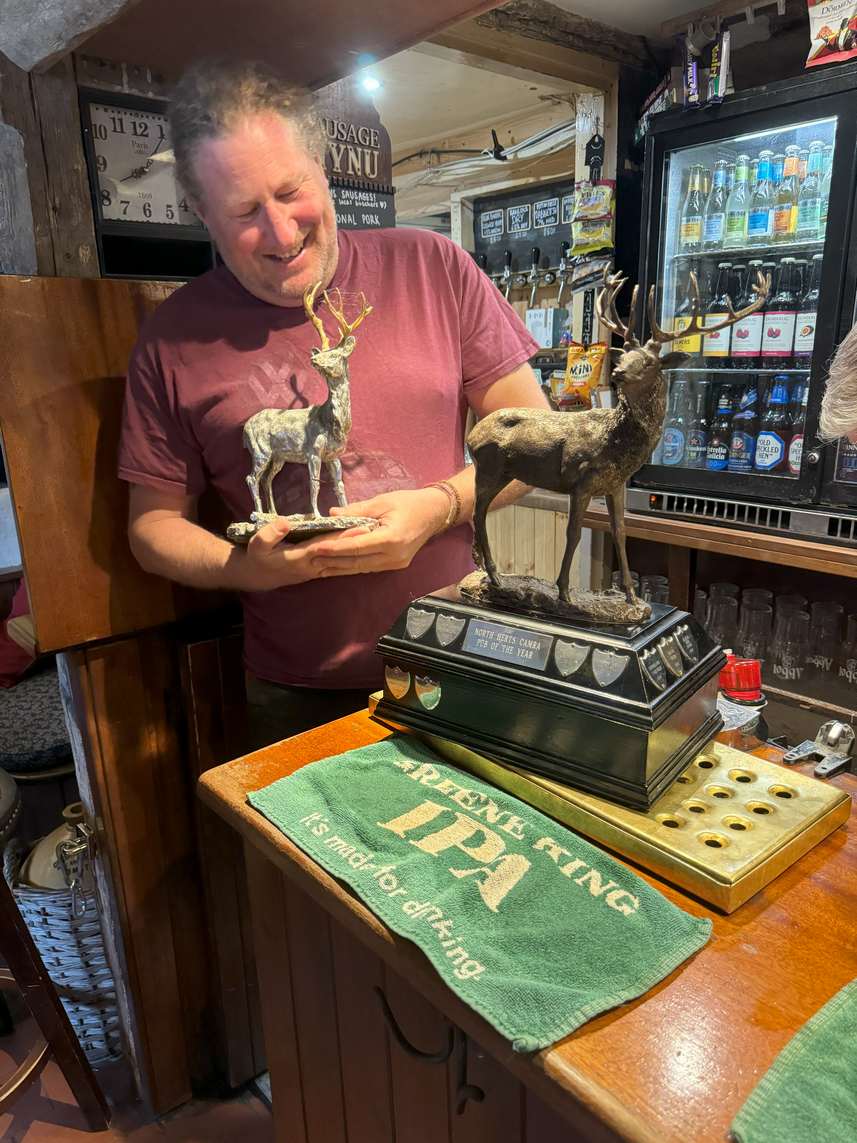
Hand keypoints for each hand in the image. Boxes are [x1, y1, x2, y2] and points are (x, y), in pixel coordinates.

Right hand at [238, 516, 371, 590]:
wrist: (257, 577)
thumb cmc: (257, 557)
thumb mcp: (256, 544)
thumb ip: (270, 534)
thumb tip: (284, 523)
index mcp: (298, 558)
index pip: (325, 546)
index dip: (342, 537)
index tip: (358, 527)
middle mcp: (311, 566)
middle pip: (338, 552)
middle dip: (357, 542)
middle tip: (376, 529)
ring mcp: (316, 571)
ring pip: (341, 560)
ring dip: (357, 550)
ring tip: (375, 536)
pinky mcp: (318, 571)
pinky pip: (338, 565)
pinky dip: (351, 559)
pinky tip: (364, 553)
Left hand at [312, 489, 450, 577]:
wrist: (434, 512)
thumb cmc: (409, 503)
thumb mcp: (382, 501)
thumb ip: (357, 510)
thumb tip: (332, 514)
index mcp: (391, 539)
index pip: (356, 546)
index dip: (335, 548)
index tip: (316, 548)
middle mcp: (394, 556)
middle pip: (357, 562)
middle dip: (333, 562)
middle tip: (311, 561)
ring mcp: (397, 563)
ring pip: (363, 568)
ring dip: (341, 568)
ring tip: (320, 568)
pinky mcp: (397, 564)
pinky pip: (370, 567)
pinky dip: (353, 566)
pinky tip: (339, 567)